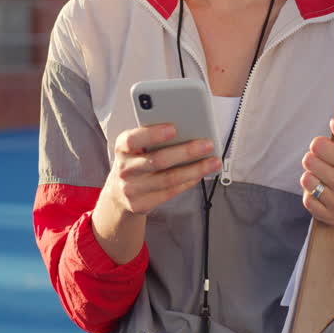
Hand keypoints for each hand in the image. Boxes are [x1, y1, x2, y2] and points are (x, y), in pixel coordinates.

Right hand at [101, 124, 220, 217]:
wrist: (120, 192)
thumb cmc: (136, 160)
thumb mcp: (137, 146)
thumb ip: (154, 137)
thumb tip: (188, 129)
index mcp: (122, 147)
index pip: (134, 139)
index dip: (153, 134)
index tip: (174, 128)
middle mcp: (124, 168)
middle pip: (158, 160)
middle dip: (186, 151)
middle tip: (207, 144)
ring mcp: (131, 189)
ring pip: (169, 179)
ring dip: (195, 169)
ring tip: (214, 161)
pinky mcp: (140, 204)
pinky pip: (170, 192)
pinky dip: (188, 182)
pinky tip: (201, 174)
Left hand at [301, 119, 333, 234]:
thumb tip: (333, 123)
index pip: (319, 146)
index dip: (320, 144)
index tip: (326, 148)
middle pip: (309, 161)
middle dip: (315, 158)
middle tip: (325, 162)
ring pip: (306, 180)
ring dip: (312, 175)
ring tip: (323, 175)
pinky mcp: (331, 217)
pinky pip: (307, 200)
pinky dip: (312, 193)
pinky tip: (322, 189)